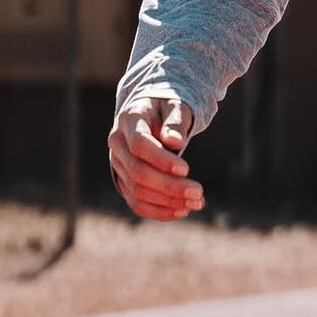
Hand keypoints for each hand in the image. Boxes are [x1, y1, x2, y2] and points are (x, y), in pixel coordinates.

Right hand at [107, 97, 203, 220]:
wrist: (152, 113)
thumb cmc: (167, 107)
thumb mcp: (175, 105)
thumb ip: (175, 121)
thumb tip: (175, 143)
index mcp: (129, 120)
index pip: (139, 145)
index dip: (161, 160)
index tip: (186, 169)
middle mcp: (118, 144)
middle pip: (138, 172)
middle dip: (169, 186)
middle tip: (198, 192)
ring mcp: (118, 165)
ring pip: (137, 191)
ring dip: (168, 201)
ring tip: (197, 203)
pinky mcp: (124, 181)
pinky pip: (137, 202)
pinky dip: (159, 210)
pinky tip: (182, 210)